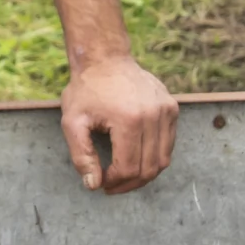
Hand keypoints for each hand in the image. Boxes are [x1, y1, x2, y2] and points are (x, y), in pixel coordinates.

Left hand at [60, 51, 177, 192]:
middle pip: (149, 168)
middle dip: (129, 184)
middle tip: (112, 185)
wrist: (105, 58)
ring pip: (163, 160)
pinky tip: (136, 156)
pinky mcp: (172, 108)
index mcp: (129, 119)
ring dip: (144, 174)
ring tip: (124, 176)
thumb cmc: (86, 90)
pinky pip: (168, 144)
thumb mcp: (73, 122)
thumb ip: (81, 156)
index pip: (129, 168)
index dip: (115, 182)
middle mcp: (154, 115)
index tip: (102, 181)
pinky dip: (154, 157)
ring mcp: (167, 110)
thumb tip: (93, 185)